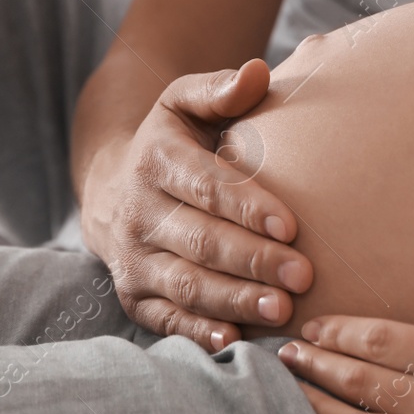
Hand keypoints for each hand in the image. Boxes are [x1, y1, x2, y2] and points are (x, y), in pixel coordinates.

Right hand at [80, 60, 313, 348]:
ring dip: (235, 300)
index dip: (248, 207)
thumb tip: (257, 72)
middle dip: (253, 260)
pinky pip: (165, 320)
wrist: (111, 185)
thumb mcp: (185, 102)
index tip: (292, 225)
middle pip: (201, 241)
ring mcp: (132, 259)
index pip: (205, 186)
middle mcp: (138, 212)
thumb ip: (220, 88)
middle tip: (302, 276)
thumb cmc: (172, 141)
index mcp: (156, 161)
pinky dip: (198, 333)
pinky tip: (234, 341)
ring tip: (281, 311)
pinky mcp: (133, 296)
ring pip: (186, 284)